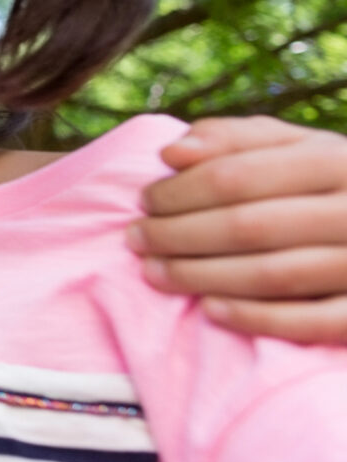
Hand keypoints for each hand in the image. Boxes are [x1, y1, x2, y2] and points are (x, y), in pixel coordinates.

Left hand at [133, 116, 346, 341]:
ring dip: (202, 276)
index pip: (239, 176)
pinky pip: (311, 321)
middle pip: (248, 226)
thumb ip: (236, 140)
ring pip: (272, 274)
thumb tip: (172, 152)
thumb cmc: (332, 185)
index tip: (143, 200)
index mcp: (337, 161)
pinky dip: (257, 318)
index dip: (181, 190)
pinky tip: (211, 310)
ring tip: (154, 272)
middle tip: (135, 239)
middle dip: (179, 234)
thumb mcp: (298, 148)